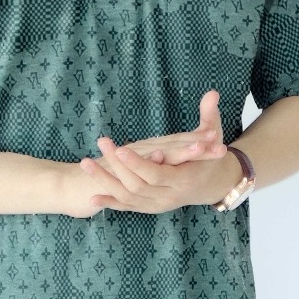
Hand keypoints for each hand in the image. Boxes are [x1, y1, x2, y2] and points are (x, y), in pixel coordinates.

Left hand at [79, 90, 240, 213]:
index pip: (157, 174)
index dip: (138, 164)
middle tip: (100, 146)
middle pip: (137, 185)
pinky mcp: (149, 207)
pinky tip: (92, 198)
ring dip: (105, 181)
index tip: (119, 149)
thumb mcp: (213, 135)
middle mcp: (169, 197)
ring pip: (128, 196)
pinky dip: (110, 202)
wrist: (210, 185)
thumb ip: (210, 114)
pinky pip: (127, 207)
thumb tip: (213, 92)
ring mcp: (158, 205)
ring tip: (85, 163)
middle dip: (116, 167)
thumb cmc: (210, 156)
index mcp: (184, 180)